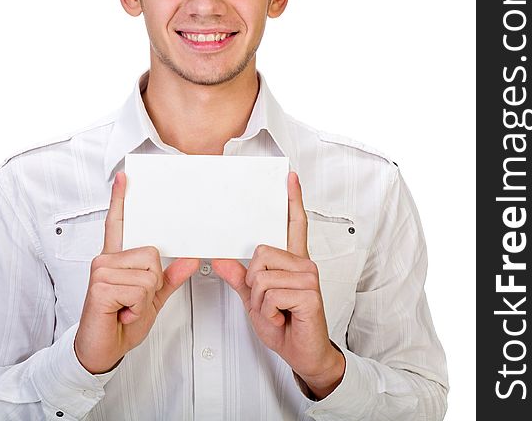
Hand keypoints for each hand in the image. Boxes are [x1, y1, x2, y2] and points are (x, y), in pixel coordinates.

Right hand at [74, 172, 198, 373]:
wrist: (102, 349)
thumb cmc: (121, 321)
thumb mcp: (153, 298)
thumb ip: (170, 278)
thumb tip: (191, 259)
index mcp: (117, 258)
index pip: (118, 223)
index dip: (121, 199)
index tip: (125, 177)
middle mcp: (106, 260)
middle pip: (152, 254)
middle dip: (153, 282)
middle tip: (135, 298)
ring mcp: (101, 271)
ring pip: (149, 274)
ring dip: (145, 298)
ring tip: (127, 306)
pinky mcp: (100, 286)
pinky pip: (140, 289)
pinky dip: (138, 307)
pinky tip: (122, 312)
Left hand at [213, 172, 344, 398]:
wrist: (303, 353)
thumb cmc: (286, 325)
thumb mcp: (255, 300)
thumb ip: (239, 279)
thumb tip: (223, 261)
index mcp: (293, 261)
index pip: (294, 223)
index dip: (292, 199)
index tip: (290, 177)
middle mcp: (303, 264)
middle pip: (260, 252)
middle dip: (253, 282)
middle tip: (268, 301)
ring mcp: (307, 277)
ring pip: (260, 275)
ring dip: (260, 301)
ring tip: (277, 310)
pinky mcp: (308, 293)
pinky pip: (269, 292)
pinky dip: (268, 311)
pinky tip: (283, 316)